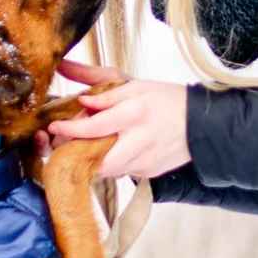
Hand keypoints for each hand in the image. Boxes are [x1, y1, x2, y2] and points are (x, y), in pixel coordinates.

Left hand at [43, 59, 190, 180]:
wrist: (202, 124)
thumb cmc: (167, 100)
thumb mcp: (134, 85)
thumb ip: (101, 87)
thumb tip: (78, 97)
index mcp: (135, 113)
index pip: (94, 127)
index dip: (69, 129)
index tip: (54, 127)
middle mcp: (139, 140)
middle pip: (96, 160)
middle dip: (76, 155)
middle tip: (66, 143)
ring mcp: (144, 160)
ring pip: (106, 170)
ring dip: (91, 160)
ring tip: (88, 144)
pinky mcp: (148, 172)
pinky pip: (120, 172)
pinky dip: (111, 162)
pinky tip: (114, 149)